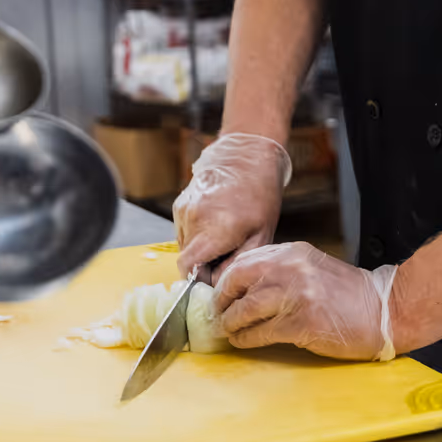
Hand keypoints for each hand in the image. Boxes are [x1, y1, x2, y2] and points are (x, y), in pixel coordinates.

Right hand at [172, 132, 291, 275]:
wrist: (246, 157)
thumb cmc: (260, 195)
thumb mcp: (261, 235)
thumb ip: (236, 263)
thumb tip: (218, 283)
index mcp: (215, 229)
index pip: (188, 269)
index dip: (201, 280)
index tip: (216, 279)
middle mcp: (193, 219)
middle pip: (187, 259)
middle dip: (204, 265)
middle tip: (226, 256)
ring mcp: (183, 210)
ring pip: (184, 246)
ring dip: (199, 250)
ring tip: (223, 237)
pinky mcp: (179, 204)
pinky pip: (183, 231)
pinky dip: (196, 235)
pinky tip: (215, 224)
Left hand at [213, 242, 396, 361]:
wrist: (383, 311)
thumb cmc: (348, 294)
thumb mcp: (312, 268)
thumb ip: (281, 271)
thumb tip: (244, 288)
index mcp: (291, 253)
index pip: (244, 262)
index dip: (226, 281)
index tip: (220, 295)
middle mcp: (290, 269)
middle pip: (238, 281)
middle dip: (222, 300)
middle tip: (217, 314)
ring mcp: (295, 295)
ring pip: (245, 309)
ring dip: (230, 323)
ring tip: (228, 331)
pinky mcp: (301, 323)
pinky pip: (261, 332)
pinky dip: (246, 339)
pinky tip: (242, 341)